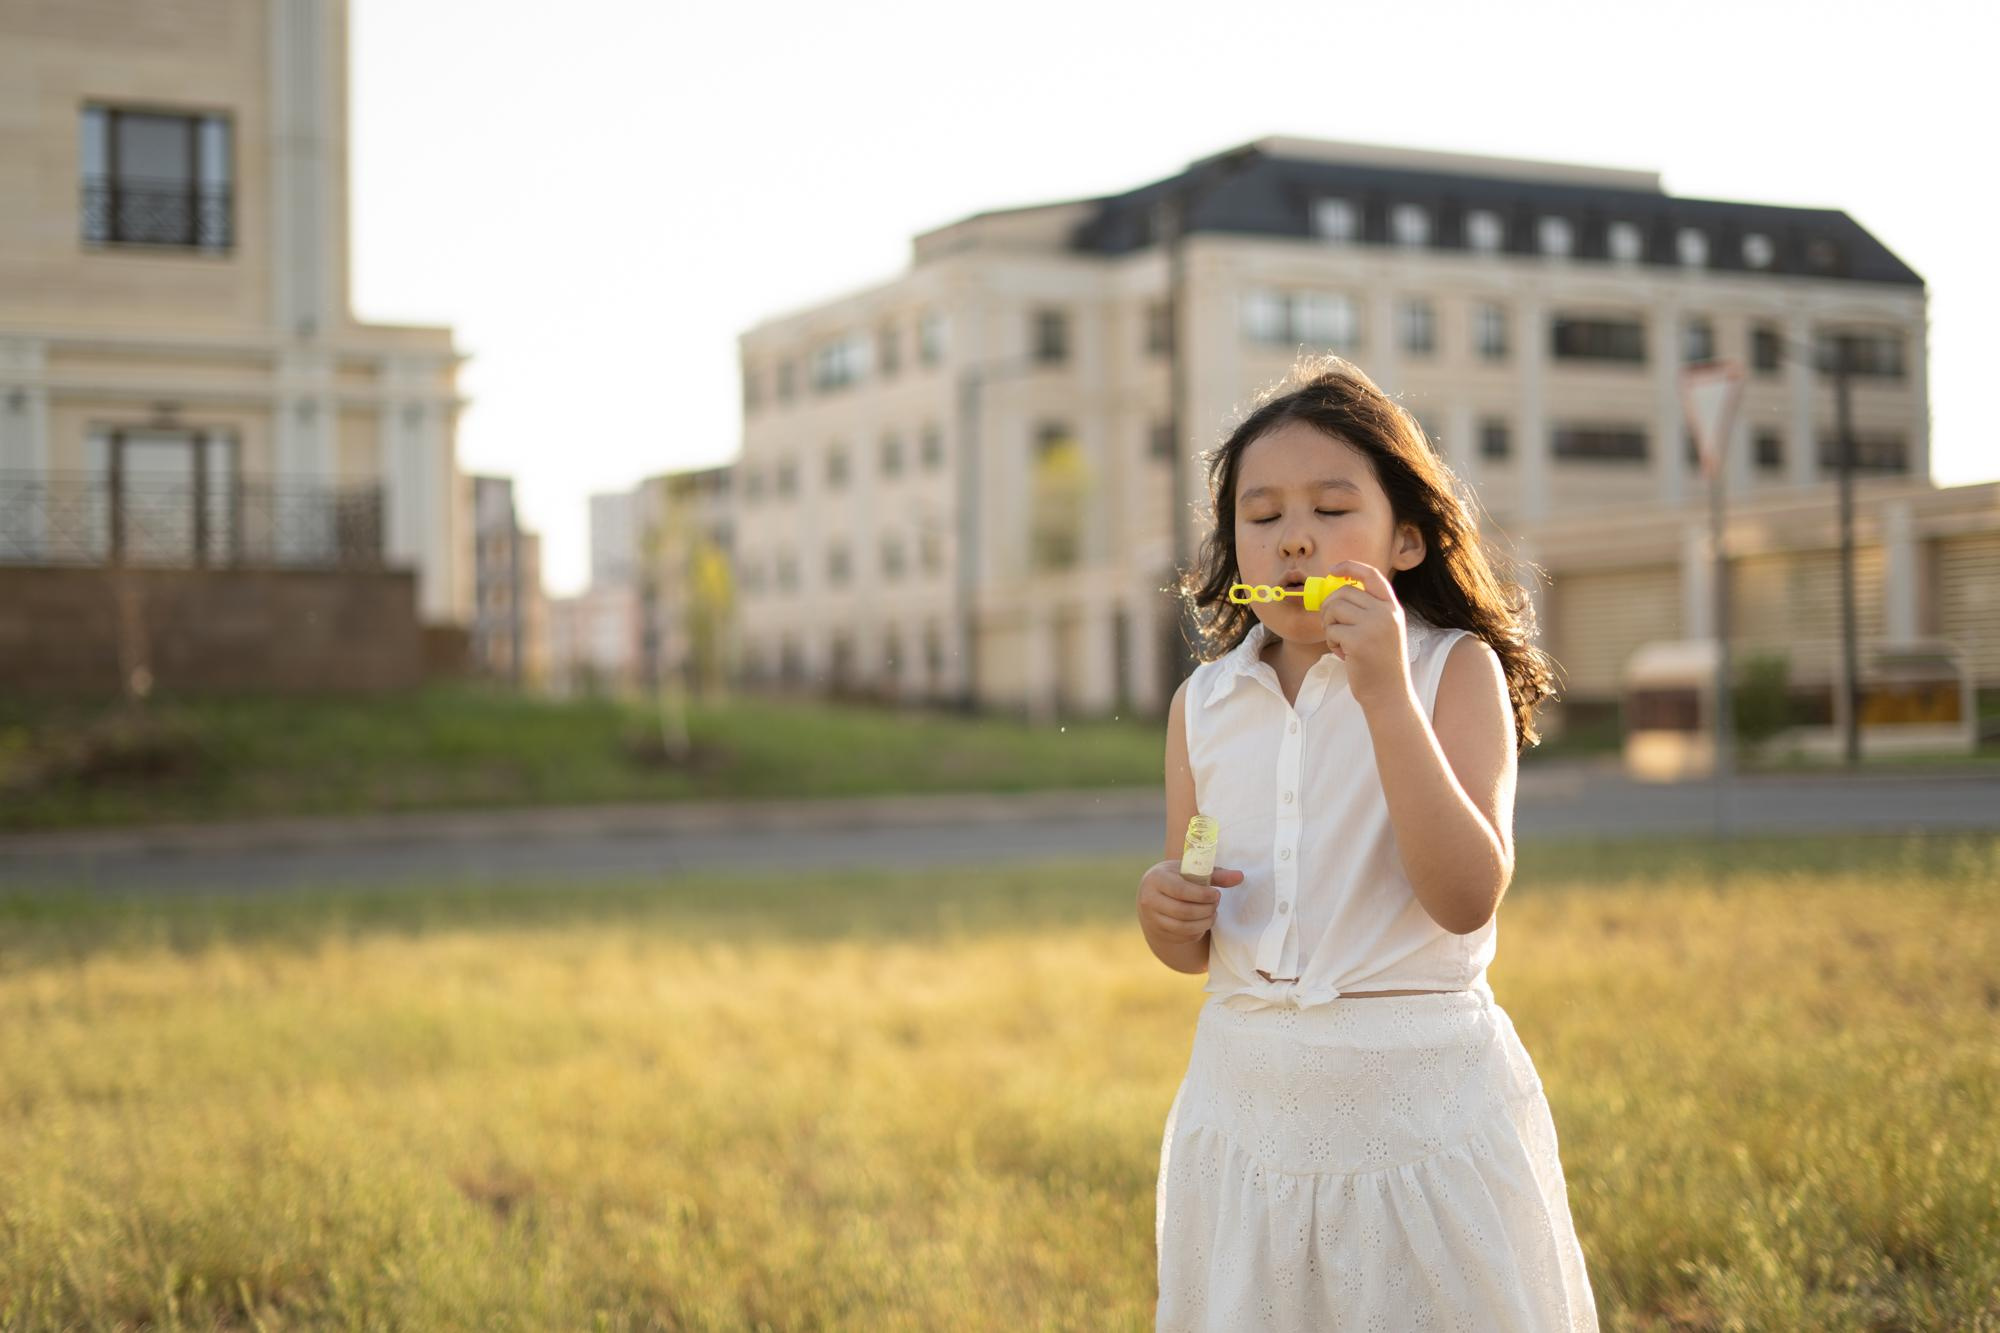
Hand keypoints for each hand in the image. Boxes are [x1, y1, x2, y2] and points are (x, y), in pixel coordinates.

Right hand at [1137, 858, 1244, 944]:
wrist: (1152, 895)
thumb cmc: (1177, 878)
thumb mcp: (1191, 871)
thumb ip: (1216, 874)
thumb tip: (1240, 876)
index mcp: (1156, 879)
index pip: (1181, 891)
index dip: (1203, 895)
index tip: (1216, 894)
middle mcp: (1149, 900)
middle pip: (1183, 911)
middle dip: (1206, 909)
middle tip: (1216, 904)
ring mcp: (1152, 919)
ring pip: (1184, 927)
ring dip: (1205, 922)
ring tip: (1212, 913)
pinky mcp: (1159, 933)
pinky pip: (1184, 937)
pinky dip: (1198, 931)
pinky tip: (1203, 921)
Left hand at [1317, 560, 1413, 710]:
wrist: (1389, 694)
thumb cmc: (1380, 664)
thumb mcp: (1383, 630)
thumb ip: (1367, 610)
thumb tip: (1335, 592)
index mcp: (1392, 608)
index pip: (1372, 575)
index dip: (1350, 567)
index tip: (1334, 570)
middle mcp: (1386, 613)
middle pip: (1343, 592)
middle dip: (1328, 607)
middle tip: (1330, 625)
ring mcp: (1373, 625)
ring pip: (1334, 608)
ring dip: (1329, 625)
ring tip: (1340, 642)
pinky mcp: (1359, 640)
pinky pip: (1332, 630)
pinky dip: (1331, 642)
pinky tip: (1343, 654)